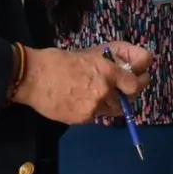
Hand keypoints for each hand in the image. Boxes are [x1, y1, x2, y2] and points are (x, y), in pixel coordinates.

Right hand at [12, 41, 151, 124]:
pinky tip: (79, 100)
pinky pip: (95, 116)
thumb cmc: (58, 60)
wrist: (33, 77)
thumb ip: (108, 63)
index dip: (139, 83)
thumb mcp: (88, 54)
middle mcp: (104, 91)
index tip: (138, 80)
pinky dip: (92, 110)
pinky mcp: (82, 119)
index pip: (135, 85)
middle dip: (126, 96)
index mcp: (106, 71)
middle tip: (120, 90)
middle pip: (127, 101)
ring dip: (109, 103)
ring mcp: (93, 107)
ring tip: (95, 94)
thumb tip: (125, 68)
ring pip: (111, 110)